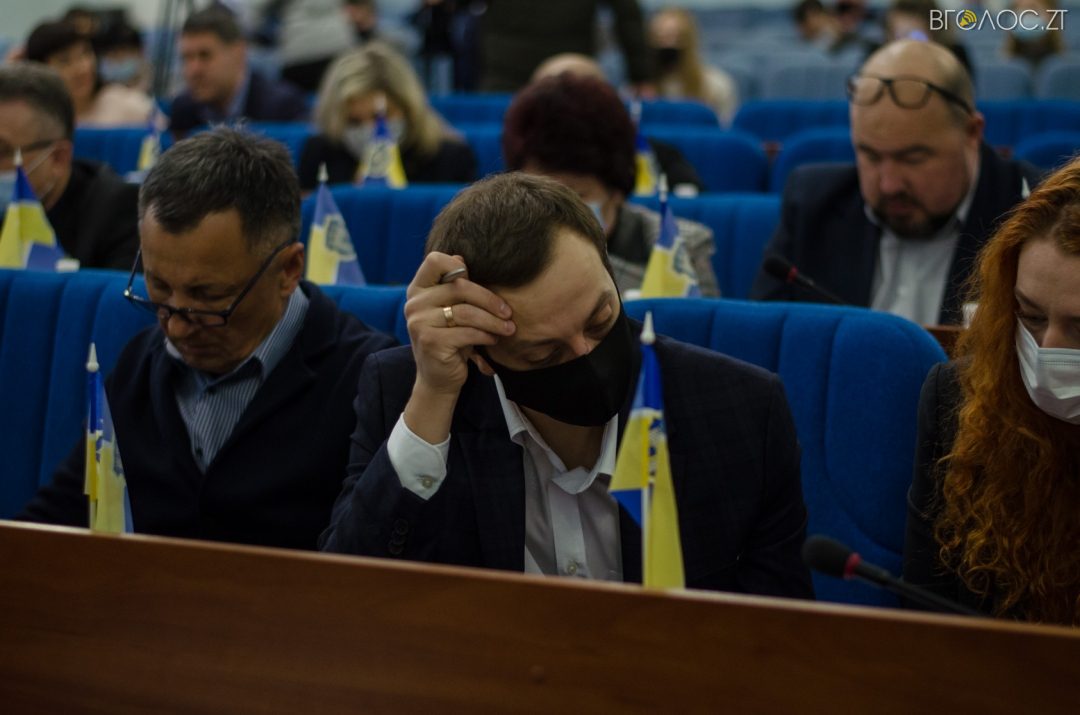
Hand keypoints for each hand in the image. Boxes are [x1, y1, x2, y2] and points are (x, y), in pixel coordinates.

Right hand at [401, 252, 513, 441]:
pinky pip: (467, 332)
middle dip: (490, 299)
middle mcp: (414, 303)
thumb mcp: (453, 311)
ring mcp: (419, 322)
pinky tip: (493, 340)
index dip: (459, 265)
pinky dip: (485, 336)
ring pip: (466, 311)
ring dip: (493, 321)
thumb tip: (461, 257)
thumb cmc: (452, 341)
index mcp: (418, 290)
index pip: (435, 260)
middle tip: (508, 313)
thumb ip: (455, 288)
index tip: (479, 283)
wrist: (439, 380)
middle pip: (459, 286)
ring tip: (507, 329)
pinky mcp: (430, 341)